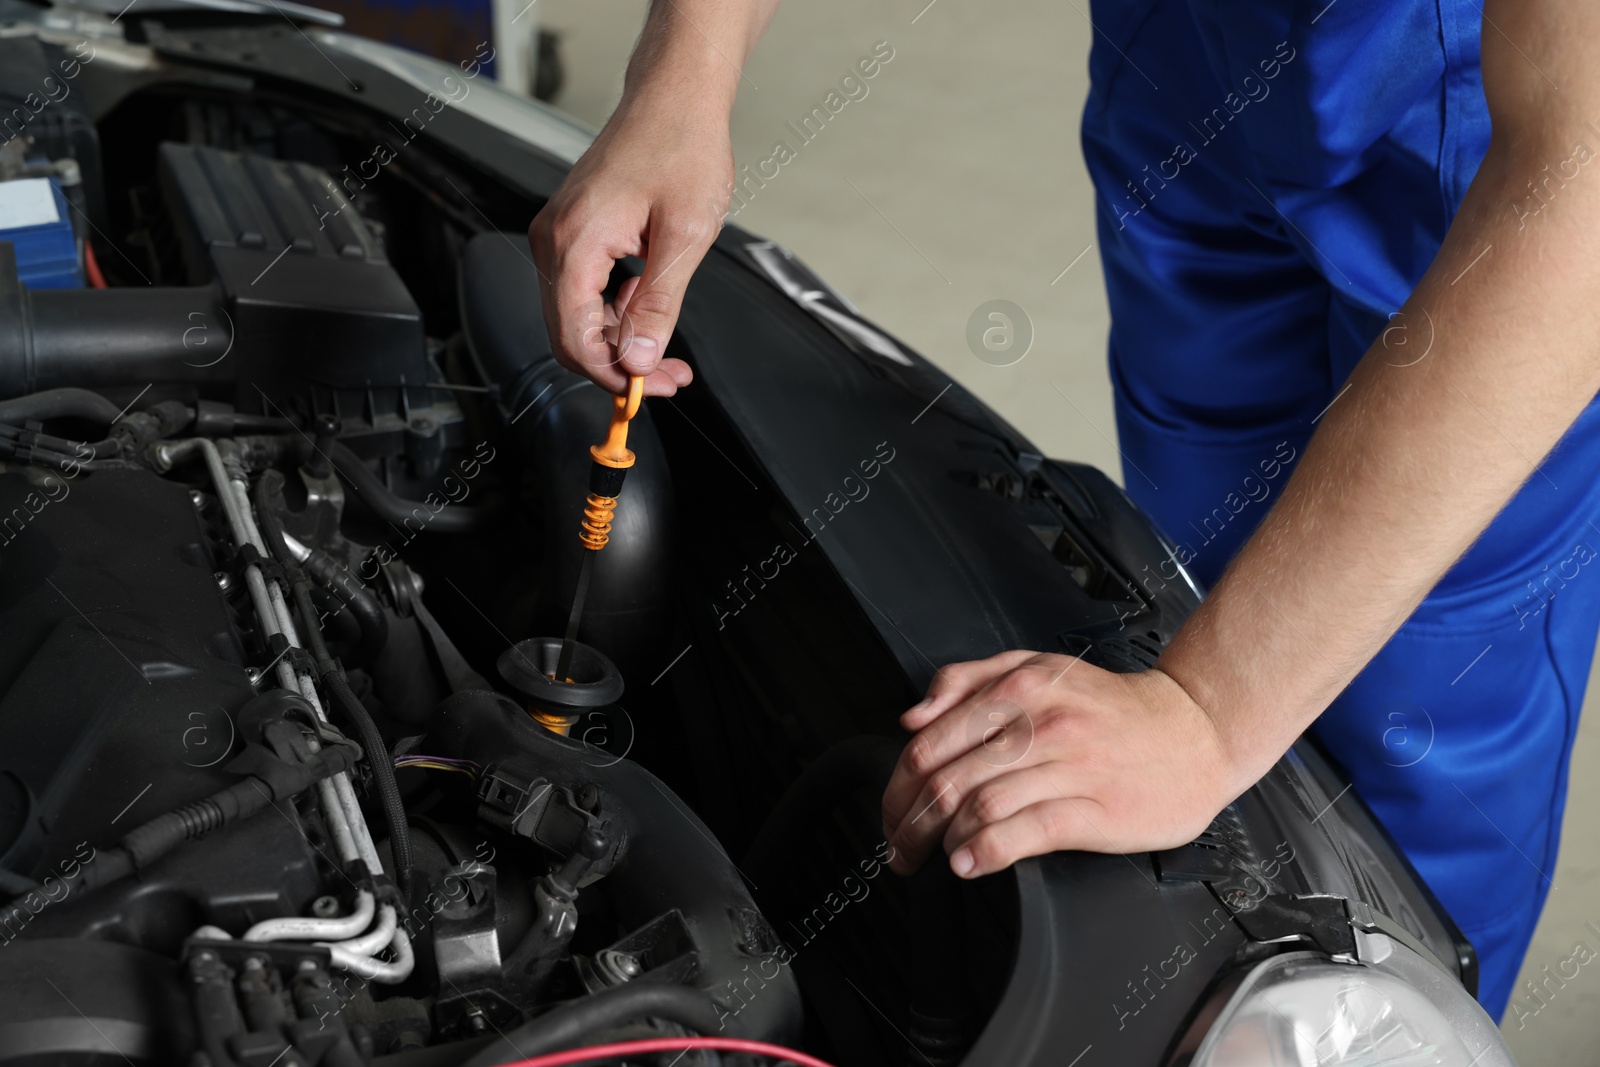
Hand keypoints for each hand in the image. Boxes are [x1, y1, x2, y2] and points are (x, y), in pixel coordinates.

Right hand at [529, 93, 730, 396]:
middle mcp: (555, 239)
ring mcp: (559, 234)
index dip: (613, 375)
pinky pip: (582, 291)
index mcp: (576, 242)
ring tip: (666, 344)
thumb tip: (637, 359)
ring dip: (618, 339)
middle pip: (569, 334)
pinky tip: (648, 304)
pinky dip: (613, 310)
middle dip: (618, 363)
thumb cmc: (682, 147)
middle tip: (668, 374)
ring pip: (575, 317)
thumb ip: (658, 305)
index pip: (575, 339)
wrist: (673, 98)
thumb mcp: (685, 237)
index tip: (651, 388)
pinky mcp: (572, 231)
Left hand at [880, 651, 1246, 878]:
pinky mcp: (1097, 809)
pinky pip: (1027, 831)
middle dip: (910, 822)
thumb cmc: (1111, 707)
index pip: (931, 740)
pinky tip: (969, 863)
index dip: (898, 785)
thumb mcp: (1037, 667)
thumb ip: (968, 680)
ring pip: (980, 804)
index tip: (891, 811)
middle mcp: (1041, 724)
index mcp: (1019, 688)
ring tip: (932, 857)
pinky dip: (986, 851)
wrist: (1194, 731)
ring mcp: (1070, 767)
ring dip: (941, 840)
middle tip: (900, 846)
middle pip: (947, 778)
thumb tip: (914, 714)